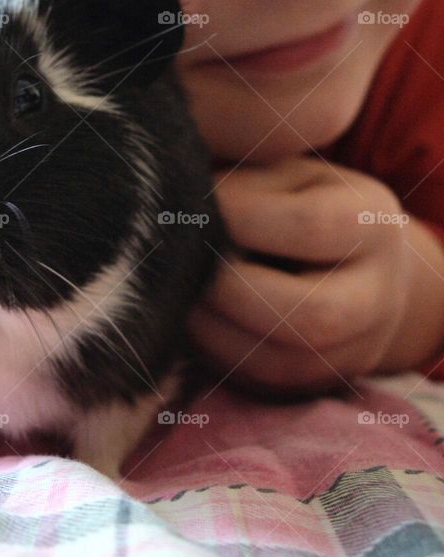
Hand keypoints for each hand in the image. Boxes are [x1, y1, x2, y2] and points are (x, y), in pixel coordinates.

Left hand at [187, 156, 434, 392]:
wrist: (341, 262)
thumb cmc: (294, 203)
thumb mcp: (279, 175)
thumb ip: (243, 183)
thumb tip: (188, 203)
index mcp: (372, 223)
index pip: (311, 226)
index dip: (239, 217)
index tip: (191, 205)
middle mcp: (377, 295)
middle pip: (309, 315)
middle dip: (229, 290)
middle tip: (182, 262)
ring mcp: (353, 349)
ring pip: (280, 360)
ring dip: (212, 327)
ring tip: (177, 290)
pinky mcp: (314, 381)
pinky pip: (259, 380)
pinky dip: (213, 350)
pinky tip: (190, 317)